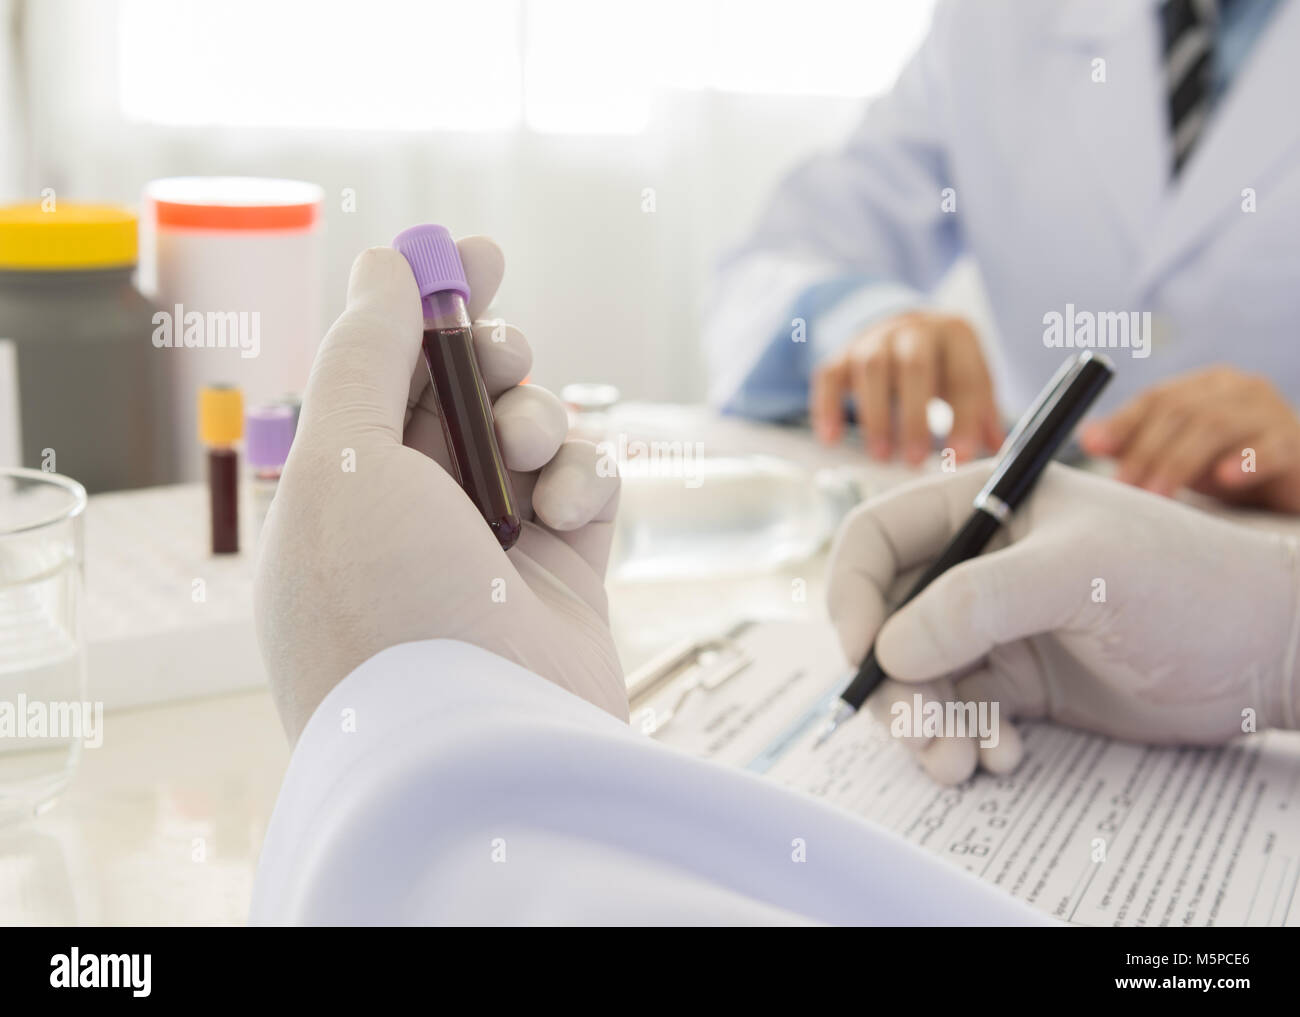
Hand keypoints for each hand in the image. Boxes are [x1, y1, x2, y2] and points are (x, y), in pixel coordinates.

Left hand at [254, 241, 625, 740]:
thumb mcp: (345, 461)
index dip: (427, 304)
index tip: (477, 250)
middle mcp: (413, 519)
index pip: (382, 375)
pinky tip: (568, 510)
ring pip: (532, 433)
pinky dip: (585, 479)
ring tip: (528, 451)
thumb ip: (365, 354)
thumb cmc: (385, 605)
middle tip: (503, 353)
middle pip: (463, 395)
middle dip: (491, 357)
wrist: (479, 749)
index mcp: (340, 493)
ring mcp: (493, 549)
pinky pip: (588, 486)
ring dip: (537, 417)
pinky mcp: (567, 575)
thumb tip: (382, 265)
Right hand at [810, 311, 1001, 464]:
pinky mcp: (842, 354)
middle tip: (915, 460)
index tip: (961, 457)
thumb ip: (984, 413)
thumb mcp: (970, 378)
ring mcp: (873, 338)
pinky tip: (831, 439)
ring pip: (871, 369)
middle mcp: (913, 330)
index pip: (964, 376)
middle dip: (914, 416)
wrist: (903, 328)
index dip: (965, 418)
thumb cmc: (943, 364)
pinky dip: (828, 408)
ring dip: (875, 416)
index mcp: (955, 334)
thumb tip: (999, 452)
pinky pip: (829, 377)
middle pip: (914, 367)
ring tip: (881, 457)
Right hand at [825, 463, 1299, 784]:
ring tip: (960, 760)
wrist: (1268, 653)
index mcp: (983, 506)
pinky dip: (963, 738)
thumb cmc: (1189, 584)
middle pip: (885, 618)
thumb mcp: (1081, 576)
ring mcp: (994, 624)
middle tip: (918, 731)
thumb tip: (888, 649)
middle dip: (891, 681)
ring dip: (923, 724)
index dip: (852, 593)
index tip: (861, 654)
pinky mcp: (1018, 680)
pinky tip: (1003, 755)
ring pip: (915, 675)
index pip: (877, 538)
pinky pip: (957, 711)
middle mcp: (977, 563)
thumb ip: (978, 603)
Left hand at [1080, 366, 1299, 512]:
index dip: (1124, 423)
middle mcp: (1238, 389)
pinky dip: (1245, 461)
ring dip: (1179, 462)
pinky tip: (1224, 479)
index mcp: (1206, 385)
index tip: (1095, 449)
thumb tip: (1087, 436)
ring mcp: (1270, 412)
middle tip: (1124, 486)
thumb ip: (1136, 442)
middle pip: (1181, 411)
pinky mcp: (1295, 443)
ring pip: (1217, 426)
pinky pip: (1270, 448)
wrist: (1294, 480)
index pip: (1157, 398)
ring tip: (1156, 494)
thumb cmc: (1231, 463)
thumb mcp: (1179, 453)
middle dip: (1146, 450)